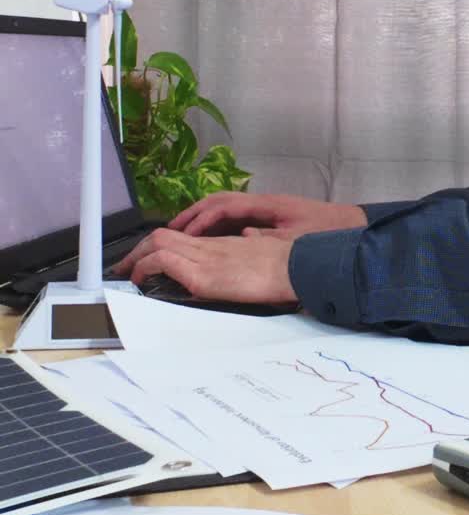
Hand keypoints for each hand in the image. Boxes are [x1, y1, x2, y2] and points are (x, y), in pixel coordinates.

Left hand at [113, 227, 297, 304]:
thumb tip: (241, 253)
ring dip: (136, 257)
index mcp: (222, 245)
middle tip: (124, 267)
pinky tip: (141, 279)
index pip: (181, 236)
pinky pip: (165, 262)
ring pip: (158, 243)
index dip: (157, 245)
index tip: (145, 258)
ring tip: (126, 273)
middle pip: (162, 235)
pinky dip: (146, 267)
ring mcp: (206, 258)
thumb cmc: (287, 267)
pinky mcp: (204, 276)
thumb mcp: (261, 257)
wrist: (298, 269)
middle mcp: (210, 247)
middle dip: (137, 250)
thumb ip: (246, 255)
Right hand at [168, 191, 367, 238]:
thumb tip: (242, 236)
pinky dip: (216, 226)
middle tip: (168, 232)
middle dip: (192, 215)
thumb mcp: (298, 240)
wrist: (352, 227)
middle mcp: (262, 202)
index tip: (181, 234)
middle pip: (218, 202)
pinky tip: (209, 240)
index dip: (199, 219)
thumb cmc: (327, 233)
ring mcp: (265, 208)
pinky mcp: (270, 217)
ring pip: (225, 209)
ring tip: (181, 236)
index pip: (223, 206)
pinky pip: (235, 217)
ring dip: (202, 220)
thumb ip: (269, 238)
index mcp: (266, 205)